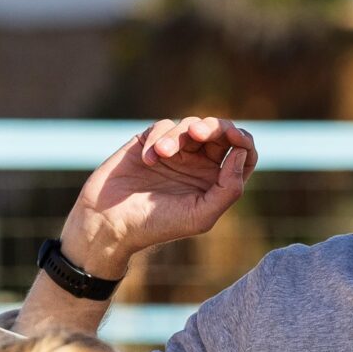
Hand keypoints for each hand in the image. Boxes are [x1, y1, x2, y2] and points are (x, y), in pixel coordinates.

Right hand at [61, 117, 256, 274]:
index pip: (242, 154)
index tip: (233, 135)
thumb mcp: (201, 215)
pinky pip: (163, 126)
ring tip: (163, 153)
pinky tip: (147, 160)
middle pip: (220, 133)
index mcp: (216, 182)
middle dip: (213, 127)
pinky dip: (158, 138)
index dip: (243, 140)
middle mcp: (199, 165)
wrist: (110, 222)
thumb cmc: (157, 225)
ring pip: (190, 126)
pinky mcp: (150, 142)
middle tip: (199, 132)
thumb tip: (241, 154)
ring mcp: (175, 153)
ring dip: (178, 136)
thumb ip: (229, 189)